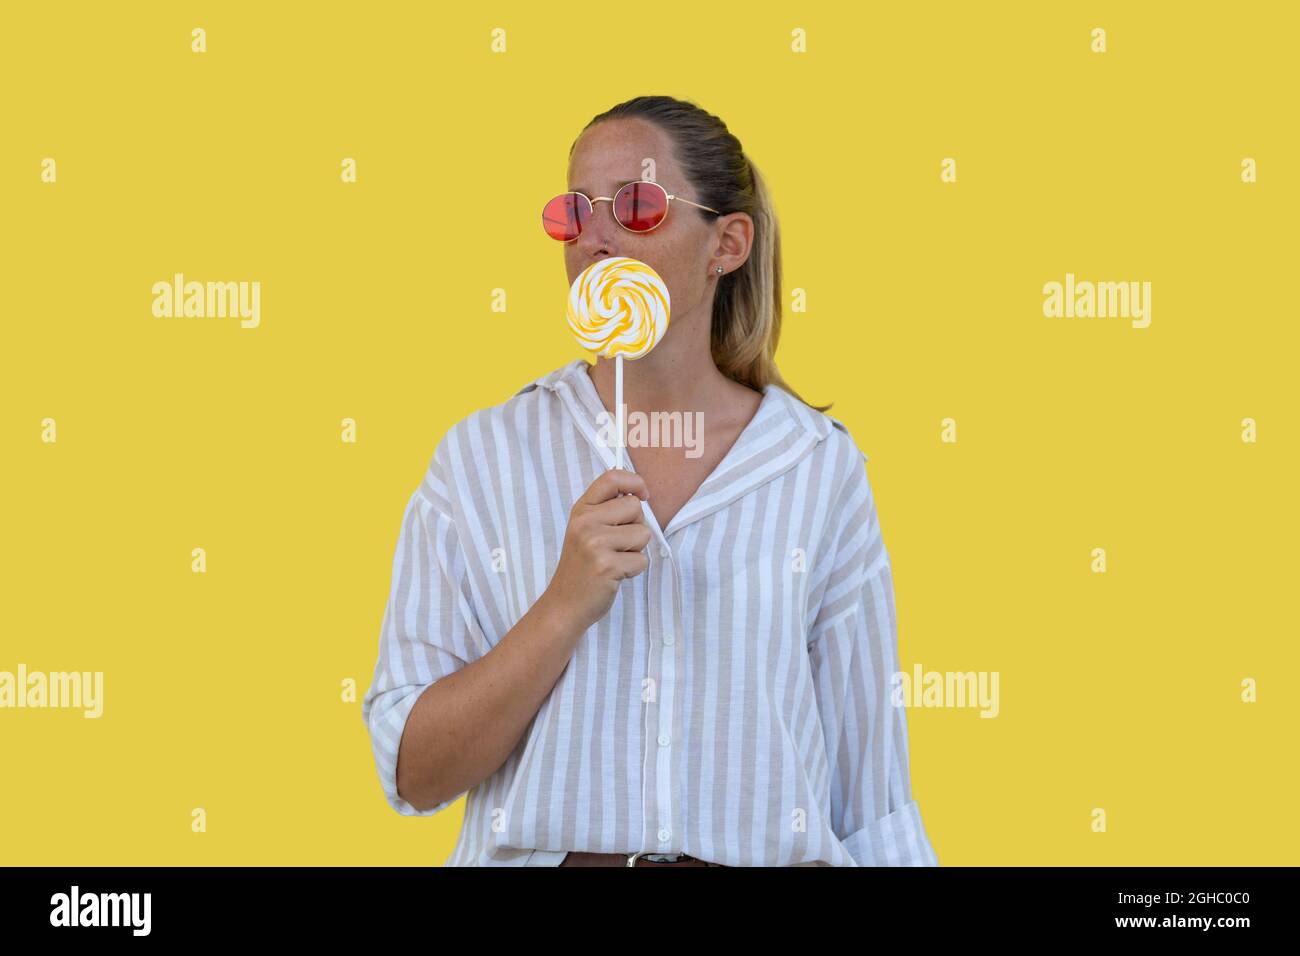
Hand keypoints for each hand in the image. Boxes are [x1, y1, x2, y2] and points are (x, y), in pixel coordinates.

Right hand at [541, 469, 651, 633]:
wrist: (565, 604)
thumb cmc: (582, 566)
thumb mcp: (585, 529)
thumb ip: (606, 509)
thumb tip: (638, 493)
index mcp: (581, 510)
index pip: (612, 478)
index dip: (634, 481)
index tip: (642, 494)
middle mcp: (585, 522)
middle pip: (635, 507)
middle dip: (635, 526)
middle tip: (617, 545)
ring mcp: (595, 543)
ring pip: (643, 533)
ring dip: (636, 549)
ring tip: (615, 559)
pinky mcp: (607, 565)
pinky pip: (642, 559)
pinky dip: (634, 569)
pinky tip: (615, 575)